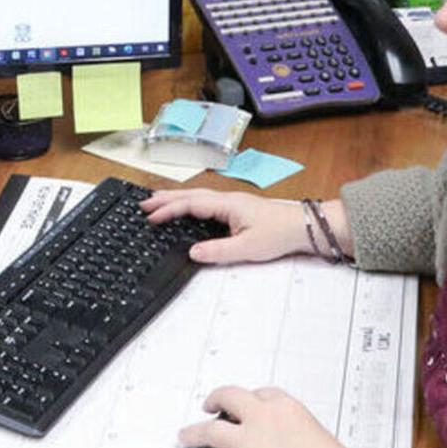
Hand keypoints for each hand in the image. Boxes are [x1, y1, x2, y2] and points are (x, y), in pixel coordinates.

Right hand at [141, 189, 316, 264]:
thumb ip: (218, 251)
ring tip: (156, 200)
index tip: (150, 216)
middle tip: (142, 202)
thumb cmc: (279, 234)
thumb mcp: (247, 248)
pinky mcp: (237, 208)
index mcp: (226, 204)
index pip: (190, 204)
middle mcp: (227, 199)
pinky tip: (186, 207)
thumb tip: (192, 253)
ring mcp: (232, 202)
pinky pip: (205, 201)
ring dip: (175, 198)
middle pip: (189, 195)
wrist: (303, 226)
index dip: (168, 210)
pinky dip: (188, 202)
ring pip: (197, 196)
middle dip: (165, 198)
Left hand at [178, 385, 353, 447]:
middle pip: (228, 398)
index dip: (249, 401)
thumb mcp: (320, 437)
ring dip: (194, 432)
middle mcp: (262, 418)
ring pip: (209, 430)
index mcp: (286, 407)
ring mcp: (246, 441)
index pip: (261, 394)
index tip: (243, 406)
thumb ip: (300, 434)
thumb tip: (297, 443)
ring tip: (186, 435)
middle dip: (215, 400)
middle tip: (209, 405)